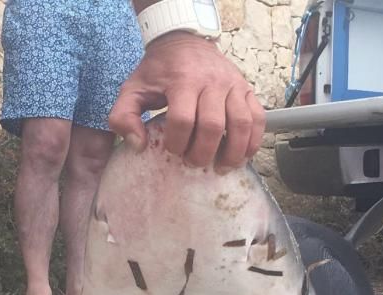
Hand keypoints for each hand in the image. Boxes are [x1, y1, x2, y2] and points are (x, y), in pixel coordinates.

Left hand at [109, 32, 264, 170]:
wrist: (184, 40)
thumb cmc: (158, 70)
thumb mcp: (132, 89)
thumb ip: (123, 116)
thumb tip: (138, 145)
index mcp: (182, 81)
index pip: (182, 120)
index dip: (176, 143)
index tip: (171, 150)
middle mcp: (212, 81)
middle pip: (212, 126)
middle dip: (202, 153)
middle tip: (193, 163)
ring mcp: (233, 85)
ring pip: (241, 124)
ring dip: (232, 152)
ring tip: (221, 167)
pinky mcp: (247, 89)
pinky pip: (258, 118)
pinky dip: (254, 141)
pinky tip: (243, 155)